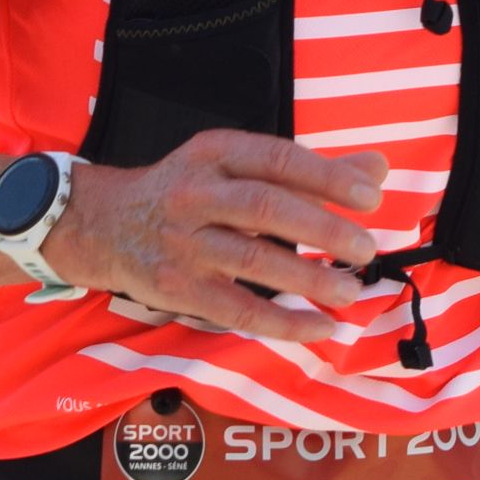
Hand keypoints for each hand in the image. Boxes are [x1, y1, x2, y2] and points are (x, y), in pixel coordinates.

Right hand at [39, 130, 390, 342]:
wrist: (101, 224)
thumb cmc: (187, 191)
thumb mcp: (235, 165)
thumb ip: (308, 171)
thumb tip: (377, 168)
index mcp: (215, 153)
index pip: (278, 159)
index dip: (327, 177)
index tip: (371, 197)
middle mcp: (196, 193)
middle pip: (266, 208)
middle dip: (323, 229)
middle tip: (367, 249)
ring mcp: (183, 242)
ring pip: (253, 261)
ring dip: (309, 279)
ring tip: (351, 292)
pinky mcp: (178, 288)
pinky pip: (237, 309)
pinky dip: (283, 321)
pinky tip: (320, 326)